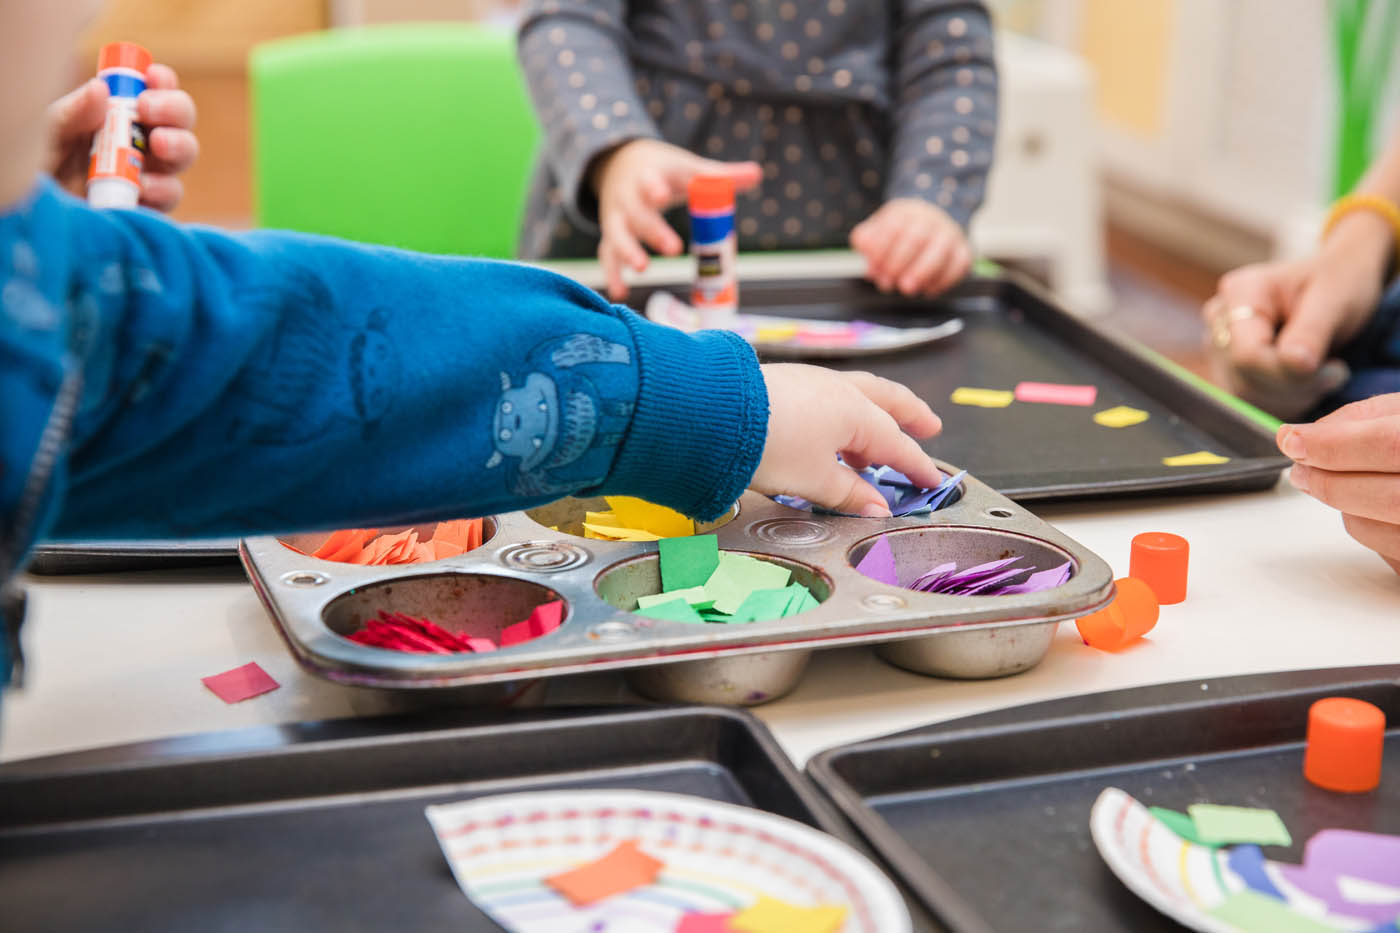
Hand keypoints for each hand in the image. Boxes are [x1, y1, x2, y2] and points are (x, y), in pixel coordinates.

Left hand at [45, 64, 198, 211]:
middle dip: (175, 109)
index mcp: (114, 116)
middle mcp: (137, 142)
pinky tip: (144, 188)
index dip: (162, 82)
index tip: (154, 78)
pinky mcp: (148, 207)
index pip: (151, 91)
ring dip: (179, 146)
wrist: (36, 213)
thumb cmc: (38, 168)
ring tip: (159, 146)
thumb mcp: (47, 134)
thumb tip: (100, 88)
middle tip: (149, 111)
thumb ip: (72, 112)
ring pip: (182, 155)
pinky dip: (164, 189)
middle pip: (178, 120)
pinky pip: (171, 196)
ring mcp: (146, 175)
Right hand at [589, 138, 760, 299]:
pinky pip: (608, 255)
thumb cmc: (663, 171)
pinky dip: (613, 274)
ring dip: (627, 252)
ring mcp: (617, 217)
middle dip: (652, 230)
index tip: (662, 196)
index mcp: (649, 176)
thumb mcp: (688, 168)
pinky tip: (620, 293)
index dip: (655, 187)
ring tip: (643, 269)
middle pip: (637, 213)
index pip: (650, 180)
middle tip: (674, 249)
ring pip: (616, 235)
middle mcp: (629, 197)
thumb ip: (721, 175)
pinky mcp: (611, 235)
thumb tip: (758, 174)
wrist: (619, 163)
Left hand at [752, 364, 942, 515]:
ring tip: (875, 445)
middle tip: (929, 426)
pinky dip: (845, 414)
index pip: (897, 444)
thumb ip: (849, 495)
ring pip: (858, 393)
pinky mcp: (787, 381)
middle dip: (910, 414)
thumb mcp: (814, 480)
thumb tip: (877, 509)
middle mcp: (840, 390)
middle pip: (887, 399)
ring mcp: (812, 381)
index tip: (932, 480)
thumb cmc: (771, 446)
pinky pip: (831, 395)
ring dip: (875, 415)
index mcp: (856, 413)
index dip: (916, 465)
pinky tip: (833, 435)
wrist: (715, 414)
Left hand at [850, 198, 970, 296]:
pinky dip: (944, 280)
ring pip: (940, 250)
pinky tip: (928, 291)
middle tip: (887, 283)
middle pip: (916, 238)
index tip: (874, 270)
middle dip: (899, 263)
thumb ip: (867, 240)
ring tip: (907, 288)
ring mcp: (949, 234)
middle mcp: (930, 219)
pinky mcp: (963, 250)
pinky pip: (959, 264)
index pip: (893, 227)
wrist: (931, 223)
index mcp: (905, 212)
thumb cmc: (900, 234)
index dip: (882, 250)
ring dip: (922, 271)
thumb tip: (865, 252)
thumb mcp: (878, 230)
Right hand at [1204, 212, 1391, 419]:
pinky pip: (1248, 403)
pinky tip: (1308, 384)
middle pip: (1243, 380)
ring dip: (1293, 399)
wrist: (1338, 281)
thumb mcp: (1335, 300)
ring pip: (1243, 397)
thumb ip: (1311, 332)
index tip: (1336, 368)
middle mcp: (1218, 320)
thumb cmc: (1339, 283)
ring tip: (1326, 375)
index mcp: (1240, 293)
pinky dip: (1285, 403)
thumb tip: (1294, 363)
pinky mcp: (1228, 369)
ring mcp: (1219, 347)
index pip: (1247, 355)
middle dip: (1296, 387)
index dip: (1287, 373)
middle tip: (1337, 372)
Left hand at [1278, 393, 1399, 576]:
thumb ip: (1366, 417)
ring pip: (1377, 529)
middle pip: (1385, 496)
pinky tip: (1378, 506)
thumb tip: (1307, 437)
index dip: (1332, 444)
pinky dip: (1369, 527)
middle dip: (1329, 480)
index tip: (1291, 439)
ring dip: (1345, 504)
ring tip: (1342, 481)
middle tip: (1302, 466)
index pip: (1388, 443)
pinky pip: (1388, 553)